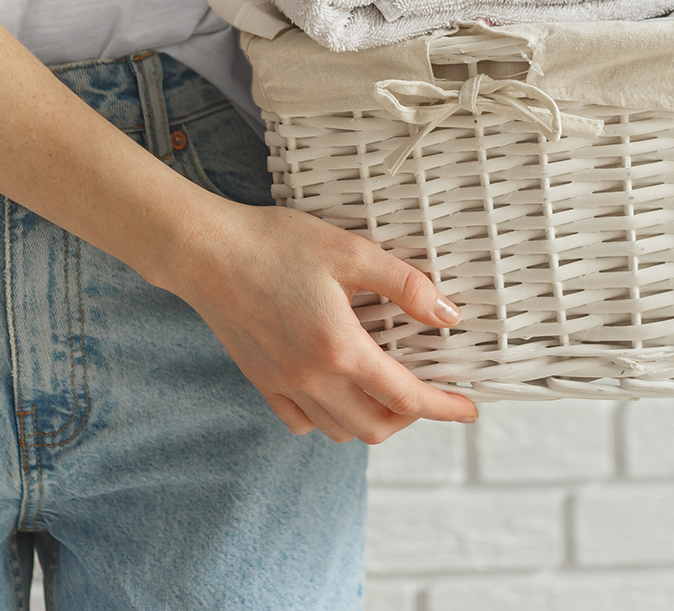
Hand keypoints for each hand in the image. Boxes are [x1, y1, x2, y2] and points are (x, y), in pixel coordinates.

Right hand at [165, 201, 479, 443]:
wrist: (204, 250)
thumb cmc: (275, 243)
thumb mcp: (350, 251)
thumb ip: (404, 285)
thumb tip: (447, 315)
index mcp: (340, 349)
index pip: (406, 397)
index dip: (444, 408)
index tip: (469, 410)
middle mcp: (312, 378)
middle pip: (375, 427)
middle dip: (409, 418)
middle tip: (425, 391)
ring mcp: (282, 384)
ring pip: (339, 430)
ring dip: (371, 419)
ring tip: (385, 389)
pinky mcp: (260, 380)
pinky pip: (301, 421)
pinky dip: (328, 418)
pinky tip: (336, 390)